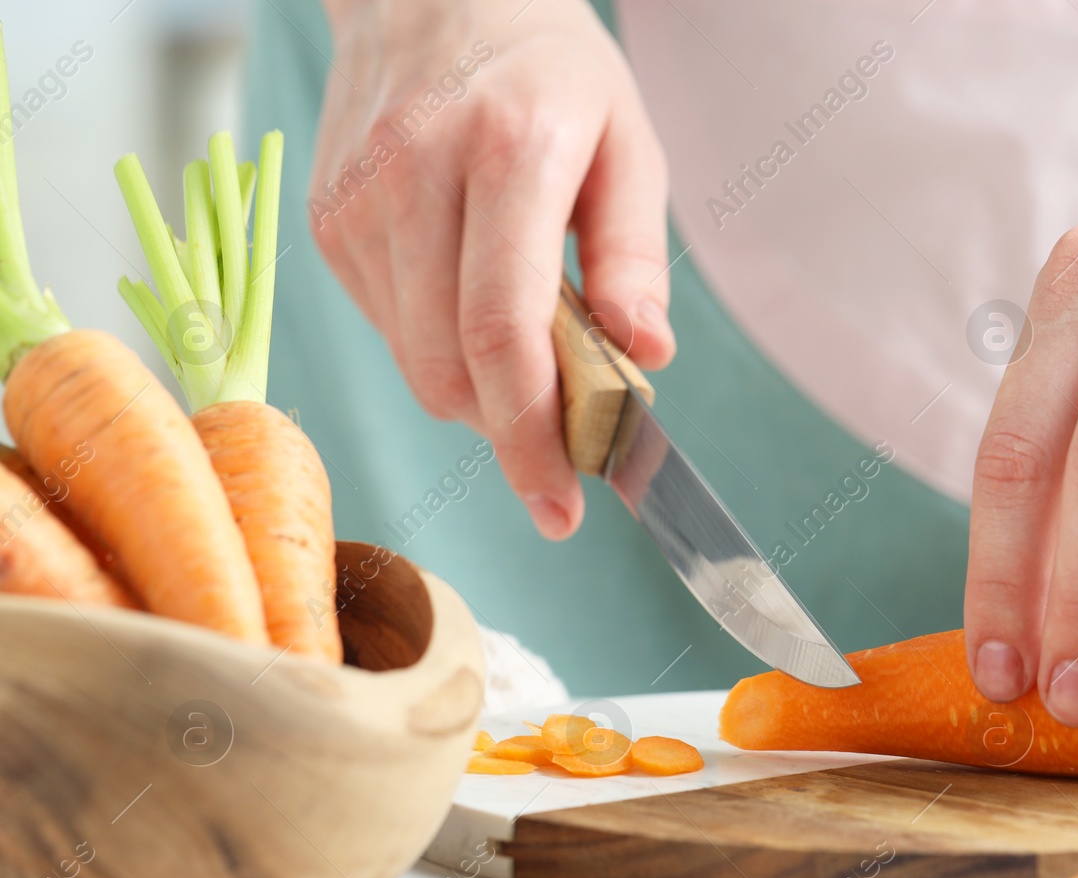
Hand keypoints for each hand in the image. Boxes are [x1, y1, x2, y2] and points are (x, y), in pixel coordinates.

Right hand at [311, 0, 673, 538]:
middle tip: (565, 446)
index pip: (502, 333)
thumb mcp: (626, 141)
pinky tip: (471, 302)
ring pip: (416, 365)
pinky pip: (391, 333)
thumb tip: (645, 356)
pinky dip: (441, 350)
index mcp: (506, 152)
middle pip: (448, 371)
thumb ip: (635, 254)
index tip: (563, 505)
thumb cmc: (547, 70)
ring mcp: (357, 205)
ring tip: (528, 350)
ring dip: (480, 393)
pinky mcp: (328, 226)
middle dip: (511, 434)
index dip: (533, 437)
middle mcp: (414, 178)